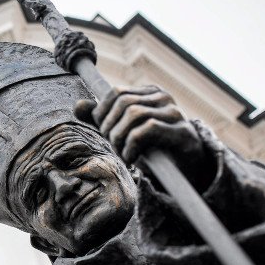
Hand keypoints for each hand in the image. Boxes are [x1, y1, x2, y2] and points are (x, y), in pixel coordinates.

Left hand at [75, 86, 214, 189]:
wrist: (186, 171)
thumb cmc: (152, 150)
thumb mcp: (123, 133)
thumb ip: (102, 120)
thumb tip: (78, 105)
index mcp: (149, 93)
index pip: (116, 92)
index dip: (102, 113)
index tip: (103, 134)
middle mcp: (163, 98)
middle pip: (123, 102)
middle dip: (110, 126)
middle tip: (112, 146)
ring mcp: (174, 113)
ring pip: (134, 114)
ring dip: (119, 137)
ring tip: (121, 154)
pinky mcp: (182, 132)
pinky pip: (147, 129)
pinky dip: (131, 145)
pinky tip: (131, 158)